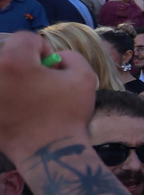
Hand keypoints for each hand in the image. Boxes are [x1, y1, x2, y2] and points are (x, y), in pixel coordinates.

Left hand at [0, 30, 96, 160]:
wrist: (49, 154)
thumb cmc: (68, 114)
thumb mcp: (85, 77)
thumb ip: (71, 56)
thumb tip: (56, 58)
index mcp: (14, 61)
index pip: (26, 39)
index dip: (45, 51)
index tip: (54, 69)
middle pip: (6, 54)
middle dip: (23, 63)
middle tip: (39, 83)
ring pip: (1, 74)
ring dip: (11, 79)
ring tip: (26, 96)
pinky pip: (0, 94)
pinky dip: (6, 97)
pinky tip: (17, 110)